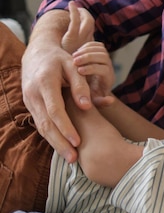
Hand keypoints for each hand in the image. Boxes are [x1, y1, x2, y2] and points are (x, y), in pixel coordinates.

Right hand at [22, 9, 92, 162]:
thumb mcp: (73, 66)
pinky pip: (40, 123)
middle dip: (60, 143)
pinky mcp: (30, 105)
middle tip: (74, 159)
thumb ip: (81, 86)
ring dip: (55, 143)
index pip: (55, 110)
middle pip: (46, 124)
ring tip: (71, 158)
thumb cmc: (61, 59)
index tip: (78, 142)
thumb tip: (87, 106)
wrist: (37, 54)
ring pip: (41, 126)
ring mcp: (29, 101)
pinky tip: (63, 147)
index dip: (66, 127)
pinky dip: (51, 136)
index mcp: (45, 83)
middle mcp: (33, 94)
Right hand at [72, 42, 115, 106]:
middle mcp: (109, 67)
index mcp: (108, 78)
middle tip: (75, 61)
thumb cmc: (90, 97)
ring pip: (100, 49)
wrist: (90, 88)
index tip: (79, 71)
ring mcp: (105, 58)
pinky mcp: (100, 52)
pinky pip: (96, 44)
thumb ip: (100, 102)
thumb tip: (110, 100)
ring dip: (86, 50)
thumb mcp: (94, 101)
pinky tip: (75, 53)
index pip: (104, 69)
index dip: (92, 69)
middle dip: (89, 57)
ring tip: (73, 56)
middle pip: (103, 56)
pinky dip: (86, 46)